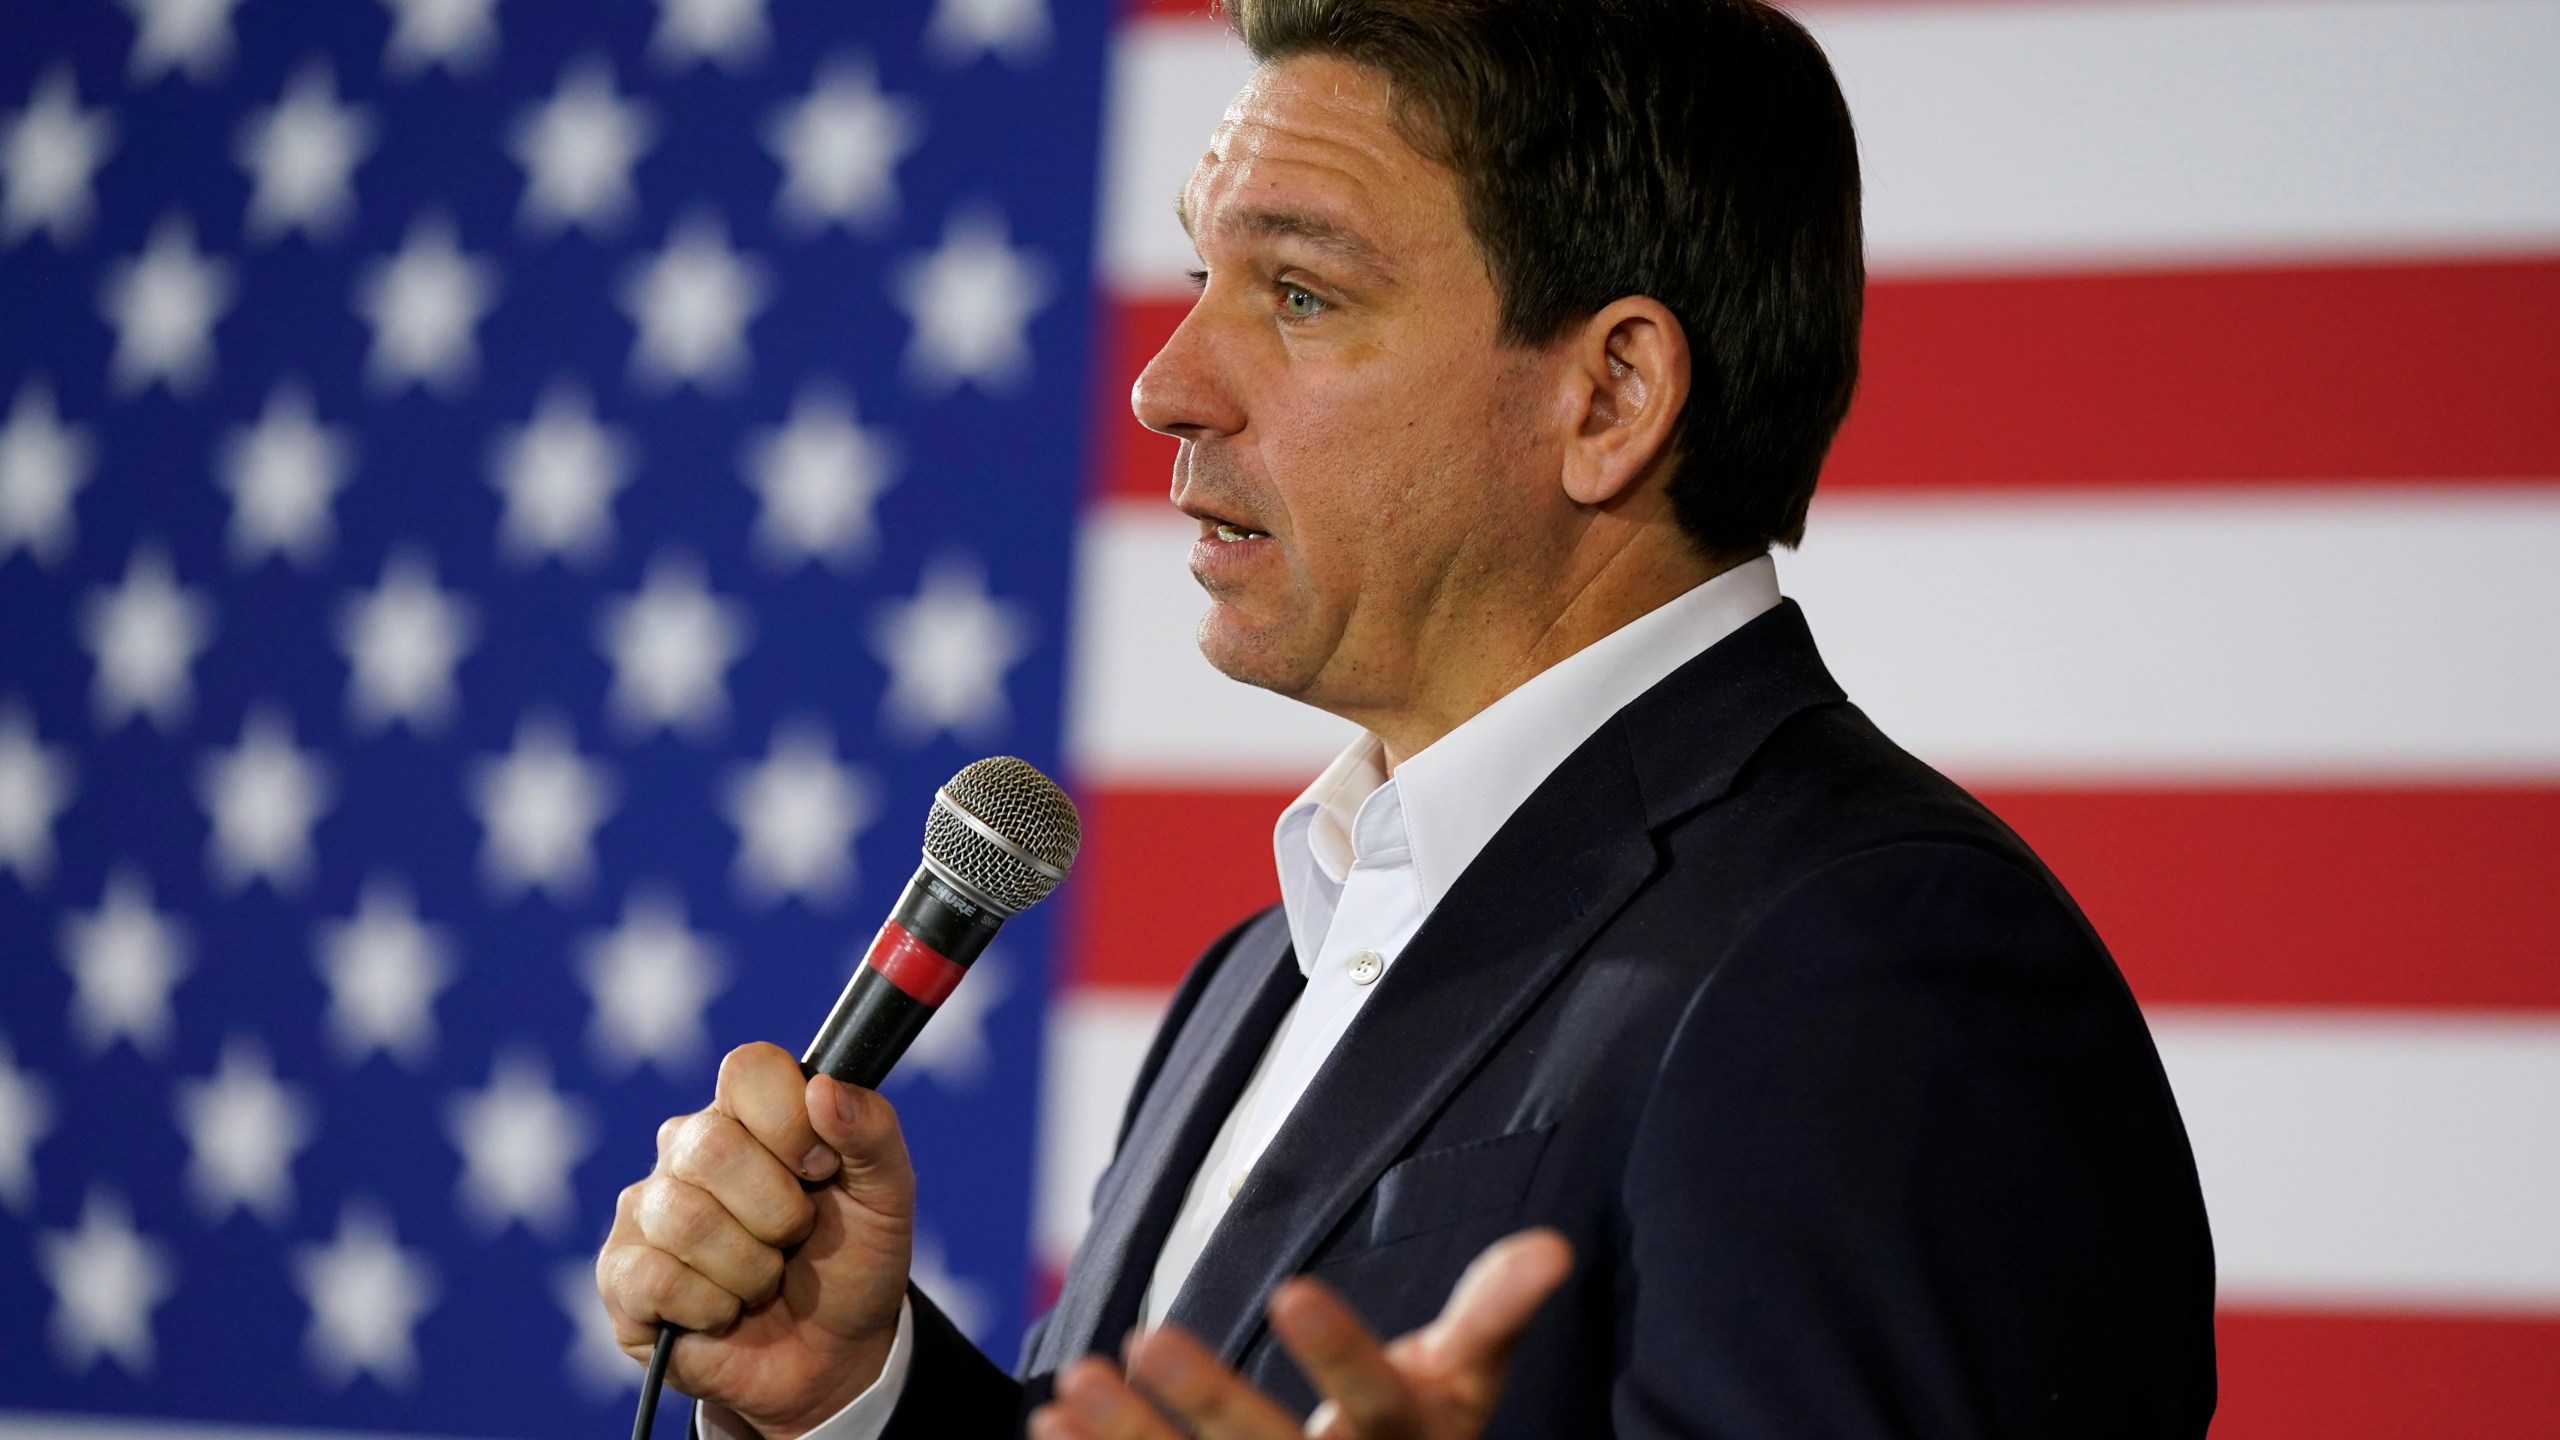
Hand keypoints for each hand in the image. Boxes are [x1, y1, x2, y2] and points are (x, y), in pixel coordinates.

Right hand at [595, 1042, 916, 1438]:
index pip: (747, 1069)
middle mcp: (686, 1149)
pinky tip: (726, 1311)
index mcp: (750, 1113)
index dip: (790, 1122)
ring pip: (685, 1219)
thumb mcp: (888, 1196)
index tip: (822, 1170)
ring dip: (752, 1268)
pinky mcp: (621, 1274)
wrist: (832, 1355)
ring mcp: (647, 1209)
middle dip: (778, 1211)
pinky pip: (656, 1279)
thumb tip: (824, 1089)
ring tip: (763, 1279)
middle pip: (710, 1146)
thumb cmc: (852, 1261)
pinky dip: (713, 1308)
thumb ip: (873, 1132)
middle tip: (794, 1237)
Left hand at [1033, 1229, 1573, 1439]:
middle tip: (1149, 1335)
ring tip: (1074, 1381)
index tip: (1292, 1290)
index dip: (1340, 1350)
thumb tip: (1553, 1247)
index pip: (1377, 1396)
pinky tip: (1047, 1431)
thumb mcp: (1466, 1388)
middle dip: (1209, 1402)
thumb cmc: (1426, 1439)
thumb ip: (1492, 1316)